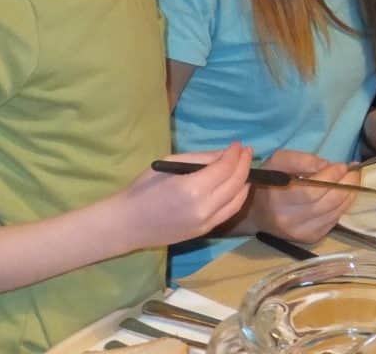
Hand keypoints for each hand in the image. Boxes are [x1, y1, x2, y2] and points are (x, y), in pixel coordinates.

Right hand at [116, 143, 252, 249]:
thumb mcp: (170, 164)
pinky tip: (237, 186)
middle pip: (236, 183)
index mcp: (192, 188)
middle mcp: (204, 207)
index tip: (238, 144)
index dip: (235, 154)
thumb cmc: (144, 188)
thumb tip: (224, 154)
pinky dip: (237, 198)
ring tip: (245, 167)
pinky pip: (228, 212)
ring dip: (245, 182)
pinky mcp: (205, 231)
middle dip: (244, 165)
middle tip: (247, 151)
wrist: (128, 224)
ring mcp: (206, 223)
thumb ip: (201, 159)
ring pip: (237, 201)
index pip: (225, 168)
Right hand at [240, 150, 358, 243]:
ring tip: (353, 180)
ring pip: (334, 214)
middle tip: (354, 171)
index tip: (342, 165)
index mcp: (278, 200)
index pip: (311, 192)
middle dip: (346, 185)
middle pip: (327, 204)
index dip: (330, 178)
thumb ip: (301, 160)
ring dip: (348, 195)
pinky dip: (342, 207)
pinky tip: (344, 194)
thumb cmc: (268, 182)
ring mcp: (301, 233)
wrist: (256, 212)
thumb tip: (327, 165)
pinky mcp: (310, 238)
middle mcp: (290, 221)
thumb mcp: (277, 161)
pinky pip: (333, 221)